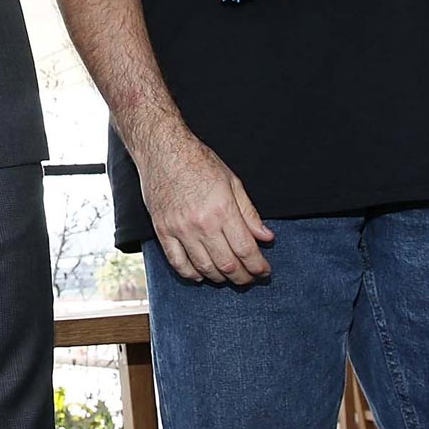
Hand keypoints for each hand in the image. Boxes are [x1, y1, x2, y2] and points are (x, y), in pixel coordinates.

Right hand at [140, 124, 272, 285]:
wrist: (162, 149)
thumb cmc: (198, 161)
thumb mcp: (232, 182)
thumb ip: (249, 213)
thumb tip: (266, 237)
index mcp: (223, 209)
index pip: (246, 250)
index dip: (258, 266)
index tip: (264, 271)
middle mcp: (202, 223)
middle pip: (228, 264)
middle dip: (244, 277)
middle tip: (250, 277)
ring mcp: (180, 229)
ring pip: (204, 268)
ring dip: (220, 278)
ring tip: (229, 277)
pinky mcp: (162, 230)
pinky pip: (177, 263)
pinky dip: (191, 274)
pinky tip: (201, 274)